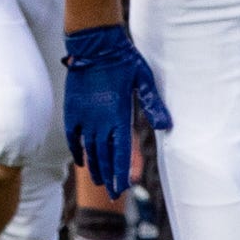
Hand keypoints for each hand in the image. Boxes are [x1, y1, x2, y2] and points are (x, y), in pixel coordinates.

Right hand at [62, 23, 169, 196]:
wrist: (95, 45)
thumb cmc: (124, 61)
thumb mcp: (144, 80)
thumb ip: (153, 104)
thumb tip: (167, 126)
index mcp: (119, 116)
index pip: (120, 153)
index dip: (120, 173)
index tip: (121, 188)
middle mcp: (101, 122)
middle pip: (104, 157)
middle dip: (108, 177)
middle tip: (111, 194)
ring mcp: (85, 117)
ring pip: (89, 150)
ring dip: (94, 168)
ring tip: (99, 182)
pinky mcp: (73, 110)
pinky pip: (73, 137)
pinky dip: (77, 151)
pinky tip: (80, 162)